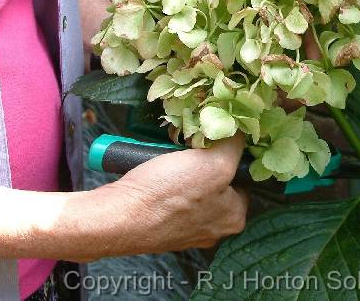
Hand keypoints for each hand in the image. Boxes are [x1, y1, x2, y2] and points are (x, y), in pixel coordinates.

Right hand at [58, 134, 248, 260]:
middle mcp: (212, 229)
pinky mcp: (159, 225)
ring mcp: (184, 229)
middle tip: (186, 149)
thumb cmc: (168, 194)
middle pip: (214, 182)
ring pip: (189, 187)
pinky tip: (152, 171)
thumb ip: (234, 145)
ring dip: (179, 169)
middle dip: (200, 162)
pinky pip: (168, 195)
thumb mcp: (214, 163)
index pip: (241, 178)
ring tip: (167, 157)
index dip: (228, 156)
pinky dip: (161, 181)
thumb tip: (240, 129)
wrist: (117, 217)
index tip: (212, 142)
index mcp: (233, 218)